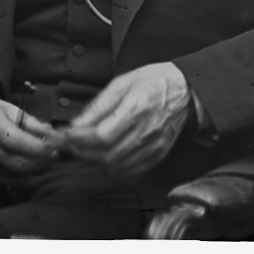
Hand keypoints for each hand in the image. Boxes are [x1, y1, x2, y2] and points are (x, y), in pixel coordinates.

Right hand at [0, 97, 63, 174]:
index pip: (14, 140)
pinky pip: (7, 178)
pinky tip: (33, 166)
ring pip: (13, 173)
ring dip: (36, 168)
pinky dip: (24, 175)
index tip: (57, 144)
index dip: (38, 146)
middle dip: (41, 160)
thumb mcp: (9, 107)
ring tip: (47, 158)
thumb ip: (32, 123)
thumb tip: (54, 137)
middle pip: (15, 161)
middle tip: (56, 153)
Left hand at [58, 63, 190, 179]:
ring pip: (118, 167)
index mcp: (136, 108)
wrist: (184, 90)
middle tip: (74, 143)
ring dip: (97, 162)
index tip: (69, 134)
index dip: (81, 139)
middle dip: (84, 153)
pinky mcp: (158, 154)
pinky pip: (132, 172)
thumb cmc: (154, 82)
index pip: (102, 136)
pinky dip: (114, 169)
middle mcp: (146, 130)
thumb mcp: (122, 83)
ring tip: (88, 149)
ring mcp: (154, 145)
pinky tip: (107, 157)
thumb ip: (98, 106)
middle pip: (108, 155)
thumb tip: (77, 123)